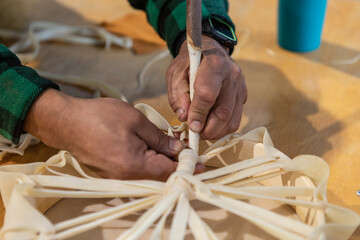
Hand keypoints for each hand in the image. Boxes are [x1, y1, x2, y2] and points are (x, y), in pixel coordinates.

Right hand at [24, 89, 204, 180]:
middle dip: (177, 165)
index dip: (188, 167)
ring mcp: (118, 176)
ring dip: (163, 163)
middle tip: (189, 153)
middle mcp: (127, 177)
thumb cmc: (99, 117)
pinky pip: (137, 171)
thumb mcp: (135, 120)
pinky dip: (149, 163)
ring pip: (149, 174)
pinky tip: (153, 150)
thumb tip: (176, 149)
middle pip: (160, 176)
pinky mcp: (112, 172)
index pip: (170, 171)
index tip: (202, 163)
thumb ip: (159, 137)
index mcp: (135, 165)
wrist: (66, 122)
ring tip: (172, 148)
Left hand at [167, 35, 246, 138]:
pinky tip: (211, 126)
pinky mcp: (243, 95)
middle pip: (223, 112)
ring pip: (233, 120)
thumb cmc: (189, 63)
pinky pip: (236, 118)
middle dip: (208, 129)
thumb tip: (184, 117)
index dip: (198, 114)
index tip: (190, 126)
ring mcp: (240, 86)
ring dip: (216, 132)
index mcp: (214, 64)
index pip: (207, 95)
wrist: (208, 50)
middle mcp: (232, 75)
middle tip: (195, 134)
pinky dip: (223, 128)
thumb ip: (177, 95)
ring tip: (202, 132)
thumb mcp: (176, 74)